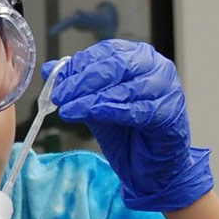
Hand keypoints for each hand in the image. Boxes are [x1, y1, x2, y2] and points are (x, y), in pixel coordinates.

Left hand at [43, 39, 212, 211]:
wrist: (149, 167)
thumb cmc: (127, 132)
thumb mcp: (94, 105)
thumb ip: (76, 86)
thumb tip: (48, 69)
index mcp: (137, 57)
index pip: (107, 51)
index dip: (80, 65)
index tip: (58, 81)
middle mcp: (156, 67)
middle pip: (116, 66)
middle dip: (83, 81)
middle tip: (60, 96)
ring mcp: (167, 89)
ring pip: (126, 88)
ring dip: (93, 99)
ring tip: (70, 109)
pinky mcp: (170, 113)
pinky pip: (139, 109)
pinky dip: (113, 111)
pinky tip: (94, 114)